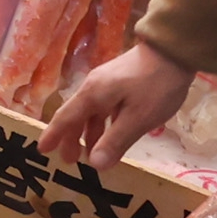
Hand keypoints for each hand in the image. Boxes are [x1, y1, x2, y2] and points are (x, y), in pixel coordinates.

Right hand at [40, 42, 195, 169]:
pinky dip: (102, 124)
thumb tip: (94, 165)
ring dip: (88, 133)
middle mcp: (94, 87)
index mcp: (93, 94)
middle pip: (75, 115)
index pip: (66, 117)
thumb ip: (115, 141)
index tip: (42, 150)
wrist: (174, 51)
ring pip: (90, 112)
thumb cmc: (156, 86)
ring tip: (91, 154)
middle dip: (70, 138)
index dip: (54, 135)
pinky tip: (111, 134)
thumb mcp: (138, 118)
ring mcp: (107, 83)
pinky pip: (103, 107)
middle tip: (69, 161)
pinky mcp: (119, 82)